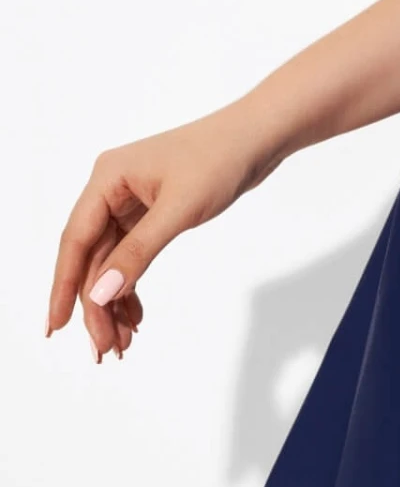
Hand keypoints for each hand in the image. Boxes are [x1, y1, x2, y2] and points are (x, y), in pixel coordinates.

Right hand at [46, 106, 272, 361]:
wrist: (258, 136)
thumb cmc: (220, 159)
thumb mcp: (179, 210)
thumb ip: (138, 253)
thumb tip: (100, 294)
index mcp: (107, 178)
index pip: (75, 241)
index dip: (63, 287)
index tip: (55, 328)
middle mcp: (111, 189)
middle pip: (92, 257)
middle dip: (95, 304)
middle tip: (104, 349)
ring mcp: (130, 201)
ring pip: (111, 261)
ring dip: (113, 301)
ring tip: (121, 343)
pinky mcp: (151, 212)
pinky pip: (131, 255)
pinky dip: (132, 285)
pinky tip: (135, 315)